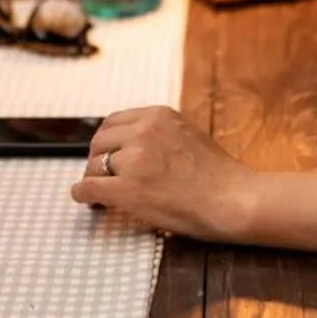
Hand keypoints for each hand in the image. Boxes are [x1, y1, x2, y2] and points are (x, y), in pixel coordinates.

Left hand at [71, 106, 259, 240]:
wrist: (233, 200)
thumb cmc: (219, 175)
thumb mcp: (187, 134)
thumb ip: (160, 133)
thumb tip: (133, 145)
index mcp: (157, 115)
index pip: (114, 122)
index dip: (108, 142)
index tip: (108, 155)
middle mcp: (143, 131)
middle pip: (100, 142)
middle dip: (98, 160)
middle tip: (101, 177)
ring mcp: (134, 160)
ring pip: (94, 166)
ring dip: (94, 179)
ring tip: (99, 194)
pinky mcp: (128, 190)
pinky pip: (89, 188)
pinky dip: (83, 195)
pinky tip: (87, 201)